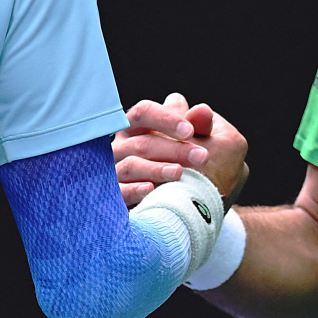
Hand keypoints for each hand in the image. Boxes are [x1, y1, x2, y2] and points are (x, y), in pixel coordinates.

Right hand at [113, 92, 248, 207]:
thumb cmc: (186, 164)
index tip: (190, 131)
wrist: (182, 207)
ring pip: (131, 166)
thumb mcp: (196, 143)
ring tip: (179, 173)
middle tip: (201, 156)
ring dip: (156, 169)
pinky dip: (134, 190)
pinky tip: (151, 189)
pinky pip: (119, 192)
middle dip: (174, 149)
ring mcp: (116, 172)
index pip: (144, 113)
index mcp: (137, 127)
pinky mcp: (116, 198)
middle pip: (142, 143)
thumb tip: (202, 110)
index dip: (165, 119)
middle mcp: (122, 147)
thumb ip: (201, 125)